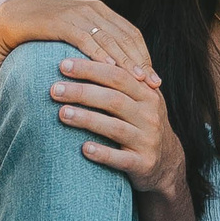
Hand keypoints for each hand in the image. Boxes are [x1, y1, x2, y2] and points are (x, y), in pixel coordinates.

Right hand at [0, 0, 157, 80]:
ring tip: (138, 80)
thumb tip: (115, 70)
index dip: (145, 56)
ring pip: (109, 39)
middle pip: (125, 37)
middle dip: (141, 62)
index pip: (131, 34)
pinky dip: (99, 54)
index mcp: (100, 11)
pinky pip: (85, 39)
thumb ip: (94, 45)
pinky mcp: (61, 22)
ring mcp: (77, 13)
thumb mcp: (74, 37)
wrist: (11, 18)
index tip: (155, 79)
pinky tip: (109, 69)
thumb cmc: (44, 32)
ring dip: (125, 61)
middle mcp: (93, 9)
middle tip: (154, 84)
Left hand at [51, 56, 184, 197]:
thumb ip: (117, 81)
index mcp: (146, 94)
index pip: (117, 75)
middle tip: (54, 89)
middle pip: (114, 99)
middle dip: (82, 92)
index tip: (62, 64)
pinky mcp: (143, 164)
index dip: (90, 69)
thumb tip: (76, 57)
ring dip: (87, 119)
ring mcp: (147, 140)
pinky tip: (84, 149)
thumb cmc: (139, 123)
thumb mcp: (137, 100)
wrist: (165, 162)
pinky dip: (102, 154)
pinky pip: (120, 159)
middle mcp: (149, 115)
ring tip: (61, 113)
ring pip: (115, 128)